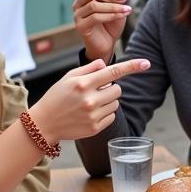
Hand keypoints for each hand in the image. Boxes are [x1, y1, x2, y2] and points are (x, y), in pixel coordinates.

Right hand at [28, 56, 150, 142]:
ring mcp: (93, 115)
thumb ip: (88, 69)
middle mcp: (90, 99)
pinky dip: (105, 114)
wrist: (44, 123)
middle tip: (94, 91)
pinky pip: (112, 116)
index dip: (132, 66)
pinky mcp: (95, 128)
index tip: (146, 63)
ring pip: (116, 103)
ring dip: (107, 101)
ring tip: (89, 104)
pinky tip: (90, 114)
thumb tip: (105, 65)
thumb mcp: (67, 78)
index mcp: (83, 84)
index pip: (113, 72)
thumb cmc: (56, 97)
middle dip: (110, 88)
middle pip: (117, 89)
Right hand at [72, 0, 129, 61]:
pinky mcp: (81, 27)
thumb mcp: (113, 4)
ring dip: (113, 6)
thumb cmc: (110, 24)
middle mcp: (78, 5)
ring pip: (94, 5)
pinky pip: (95, 17)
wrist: (107, 44)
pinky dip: (111, 15)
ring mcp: (77, 16)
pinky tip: (122, 15)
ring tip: (126, 8)